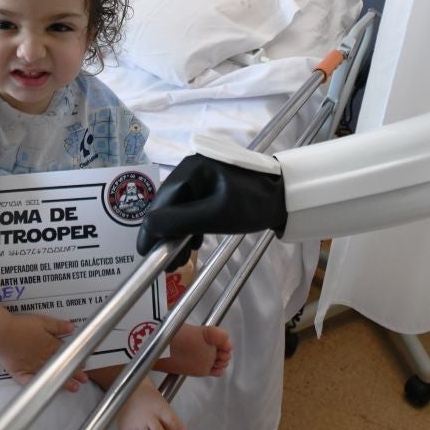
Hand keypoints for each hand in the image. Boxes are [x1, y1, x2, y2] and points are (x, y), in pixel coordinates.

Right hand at [0, 313, 88, 390]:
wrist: (1, 333)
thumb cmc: (21, 326)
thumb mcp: (42, 321)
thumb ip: (58, 326)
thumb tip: (73, 327)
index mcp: (50, 345)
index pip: (66, 353)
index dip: (76, 358)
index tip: (84, 363)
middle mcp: (43, 358)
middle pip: (61, 366)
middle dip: (74, 372)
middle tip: (84, 379)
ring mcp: (33, 367)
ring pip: (51, 375)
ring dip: (63, 382)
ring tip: (74, 388)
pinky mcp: (20, 373)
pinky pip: (31, 382)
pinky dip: (39, 385)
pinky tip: (46, 390)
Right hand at [137, 154, 287, 268]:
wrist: (285, 197)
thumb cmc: (251, 204)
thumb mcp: (215, 215)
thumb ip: (180, 221)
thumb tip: (147, 226)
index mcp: (191, 168)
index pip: (162, 200)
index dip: (151, 227)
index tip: (144, 251)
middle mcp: (192, 169)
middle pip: (169, 205)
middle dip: (165, 234)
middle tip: (165, 262)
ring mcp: (203, 177)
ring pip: (181, 209)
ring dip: (177, 234)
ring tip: (179, 260)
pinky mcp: (213, 187)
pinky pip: (193, 208)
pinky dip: (190, 227)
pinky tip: (193, 244)